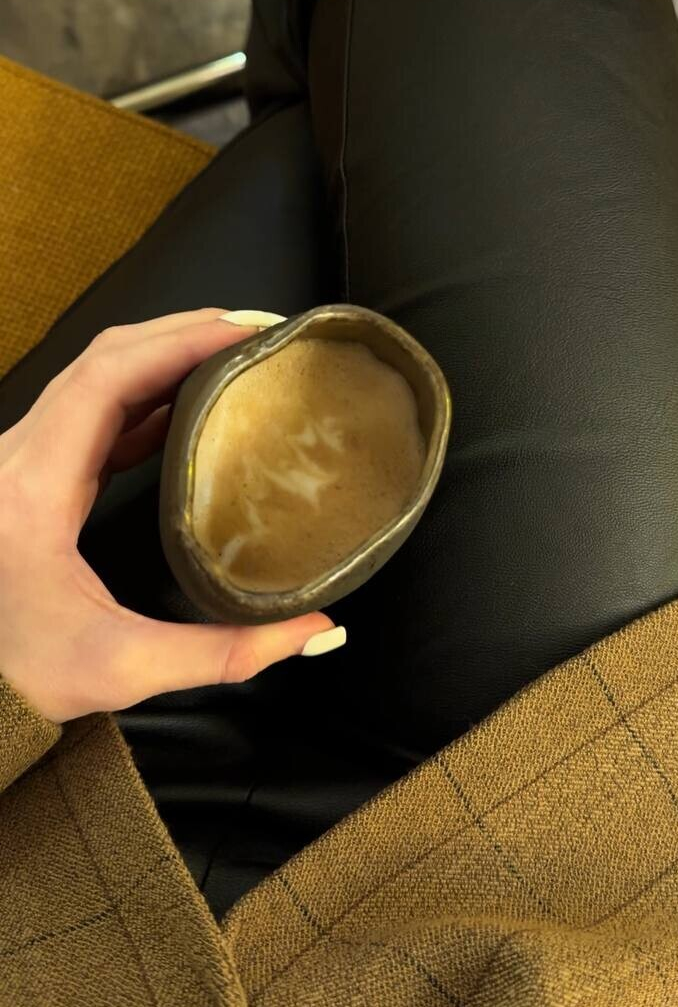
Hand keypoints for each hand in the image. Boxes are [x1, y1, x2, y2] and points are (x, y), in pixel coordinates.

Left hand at [0, 310, 334, 723]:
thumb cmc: (24, 676)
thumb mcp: (127, 667)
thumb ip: (229, 652)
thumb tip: (317, 629)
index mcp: (33, 491)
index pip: (107, 379)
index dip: (178, 342)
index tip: (243, 331)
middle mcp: (16, 457)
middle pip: (104, 358)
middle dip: (183, 332)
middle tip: (256, 330)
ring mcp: (18, 457)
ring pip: (95, 373)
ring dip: (164, 352)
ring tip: (232, 349)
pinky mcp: (29, 469)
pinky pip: (89, 405)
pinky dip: (144, 389)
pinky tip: (190, 400)